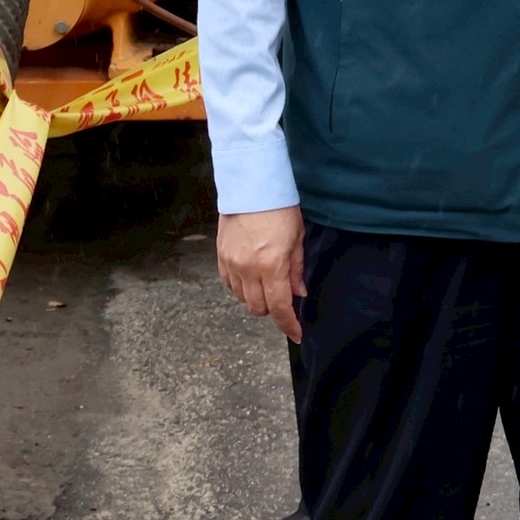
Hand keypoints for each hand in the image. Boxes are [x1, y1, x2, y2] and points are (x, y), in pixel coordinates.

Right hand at [218, 207, 306, 340]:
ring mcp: (232, 264)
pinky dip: (241, 289)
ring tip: (267, 285)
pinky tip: (250, 279)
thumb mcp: (297, 238)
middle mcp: (248, 269)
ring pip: (242, 299)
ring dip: (256, 300)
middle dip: (273, 310)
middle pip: (258, 308)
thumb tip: (299, 293)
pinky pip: (229, 285)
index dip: (288, 324)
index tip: (296, 333)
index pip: (280, 307)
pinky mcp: (221, 257)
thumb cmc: (279, 208)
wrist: (251, 186)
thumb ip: (296, 270)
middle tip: (282, 299)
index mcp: (271, 266)